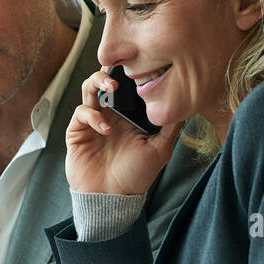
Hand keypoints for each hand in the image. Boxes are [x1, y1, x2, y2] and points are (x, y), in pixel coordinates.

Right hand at [65, 68, 183, 194]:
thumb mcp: (161, 150)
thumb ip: (171, 126)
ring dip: (97, 83)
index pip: (127, 86)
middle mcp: (110, 114)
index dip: (130, 73)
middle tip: (120, 73)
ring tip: (110, 89)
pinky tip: (105, 129)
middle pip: (106, 80)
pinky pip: (81, 112)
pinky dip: (92, 115)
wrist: (111, 198)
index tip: (140, 65)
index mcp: (129, 115)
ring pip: (89, 88)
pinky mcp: (77, 131)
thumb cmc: (136, 176)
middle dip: (111, 70)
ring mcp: (92, 121)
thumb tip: (186, 104)